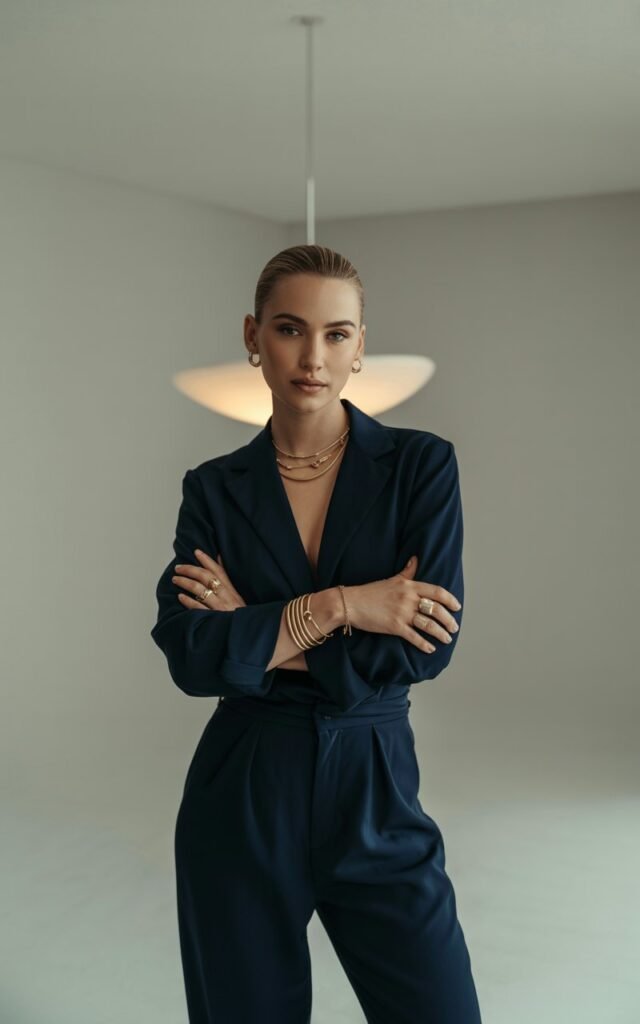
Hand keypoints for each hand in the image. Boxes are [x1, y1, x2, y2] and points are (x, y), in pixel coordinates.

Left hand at [171, 550, 246, 611]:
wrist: (247, 635)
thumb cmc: (240, 617)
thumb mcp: (237, 598)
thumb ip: (228, 581)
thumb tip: (219, 560)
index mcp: (232, 591)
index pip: (219, 571)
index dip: (207, 560)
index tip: (196, 552)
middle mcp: (226, 596)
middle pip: (207, 577)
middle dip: (191, 569)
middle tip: (178, 567)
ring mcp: (220, 607)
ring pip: (200, 589)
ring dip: (186, 582)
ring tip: (175, 580)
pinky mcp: (214, 618)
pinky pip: (198, 607)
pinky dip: (188, 601)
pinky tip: (180, 597)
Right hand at [343, 556, 461, 653]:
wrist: (350, 603)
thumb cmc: (370, 591)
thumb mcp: (392, 579)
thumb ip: (407, 571)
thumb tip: (416, 558)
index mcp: (409, 586)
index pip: (437, 592)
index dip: (450, 600)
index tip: (457, 607)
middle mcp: (408, 599)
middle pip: (436, 609)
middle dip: (448, 620)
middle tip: (454, 628)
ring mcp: (402, 613)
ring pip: (428, 624)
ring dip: (440, 633)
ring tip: (446, 639)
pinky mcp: (394, 627)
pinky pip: (414, 637)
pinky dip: (424, 644)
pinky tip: (431, 649)